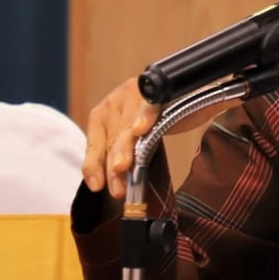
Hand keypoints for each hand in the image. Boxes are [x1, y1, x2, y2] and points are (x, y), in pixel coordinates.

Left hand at [81, 77, 160, 199]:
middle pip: (112, 138)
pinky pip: (149, 105)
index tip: (97, 186)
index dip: (93, 164)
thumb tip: (119, 187)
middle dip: (112, 165)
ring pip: (127, 125)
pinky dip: (144, 117)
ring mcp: (135, 93)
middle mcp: (116, 102)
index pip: (95, 143)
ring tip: (121, 167)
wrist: (185, 92)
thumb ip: (124, 158)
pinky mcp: (157, 91)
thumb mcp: (133, 141)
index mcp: (103, 114)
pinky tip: (140, 129)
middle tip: (116, 188)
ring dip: (124, 147)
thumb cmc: (155, 120)